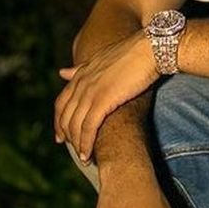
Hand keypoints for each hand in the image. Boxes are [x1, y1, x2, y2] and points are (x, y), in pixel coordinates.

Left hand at [55, 34, 158, 161]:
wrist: (149, 49)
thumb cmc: (132, 53)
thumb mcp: (101, 59)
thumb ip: (80, 69)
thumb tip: (61, 73)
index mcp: (81, 74)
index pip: (61, 102)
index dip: (59, 121)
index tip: (61, 135)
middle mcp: (81, 83)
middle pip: (65, 116)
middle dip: (66, 135)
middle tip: (70, 149)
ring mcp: (90, 91)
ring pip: (75, 124)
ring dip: (77, 144)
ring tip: (83, 158)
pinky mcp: (103, 100)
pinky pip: (88, 127)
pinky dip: (86, 144)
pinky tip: (88, 156)